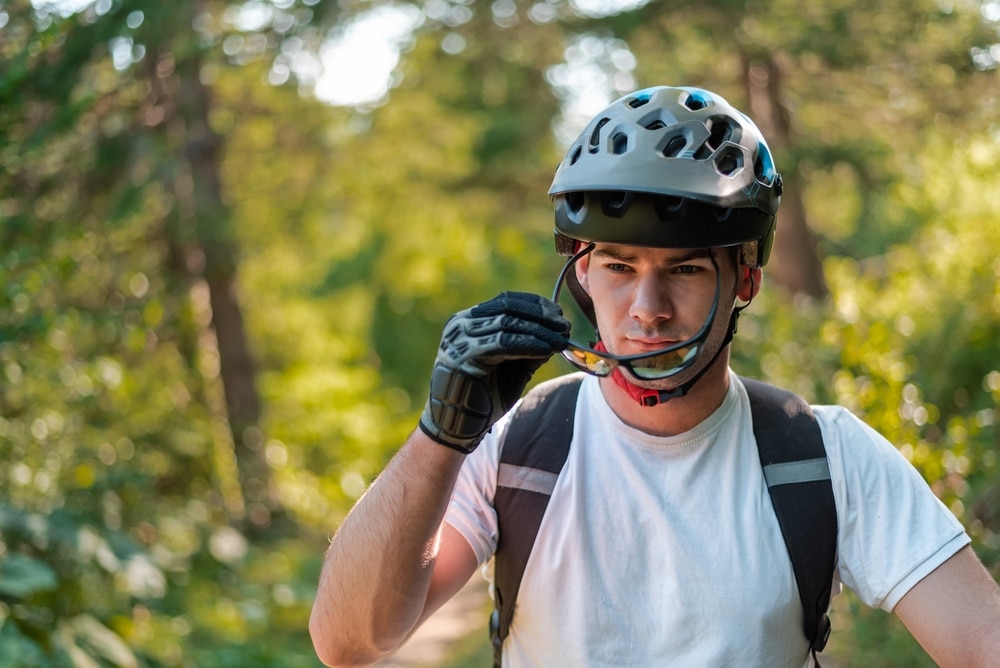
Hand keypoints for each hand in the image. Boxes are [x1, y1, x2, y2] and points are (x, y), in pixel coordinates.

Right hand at [419, 292, 569, 452]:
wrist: (457, 426)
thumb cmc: (484, 396)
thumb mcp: (512, 366)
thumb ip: (529, 347)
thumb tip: (558, 331)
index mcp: (468, 321)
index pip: (505, 301)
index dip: (535, 304)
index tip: (559, 314)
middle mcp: (460, 325)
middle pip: (507, 308)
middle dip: (540, 316)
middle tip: (564, 325)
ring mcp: (459, 339)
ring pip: (507, 323)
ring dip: (539, 330)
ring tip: (560, 338)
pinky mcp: (463, 356)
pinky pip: (503, 343)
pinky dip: (528, 344)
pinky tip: (546, 349)